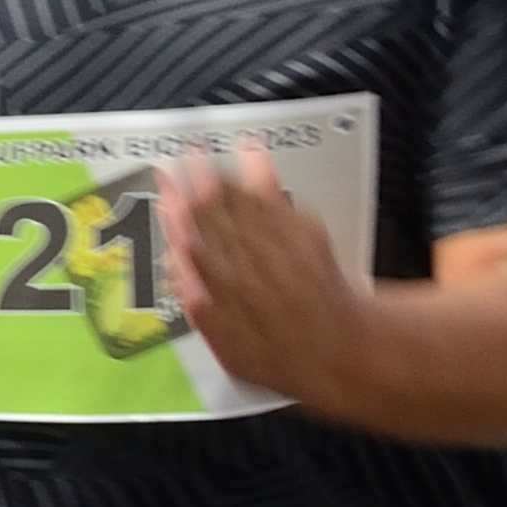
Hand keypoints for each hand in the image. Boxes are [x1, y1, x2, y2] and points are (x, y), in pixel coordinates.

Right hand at [150, 143, 367, 405]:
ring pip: (244, 208)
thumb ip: (201, 309)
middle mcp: (250, 267)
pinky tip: (251, 152)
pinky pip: (281, 203)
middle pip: (216, 219)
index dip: (177, 215)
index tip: (163, 190)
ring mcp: (280, 250)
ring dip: (223, 177)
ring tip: (203, 150)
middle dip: (197, 185)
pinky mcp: (308, 239)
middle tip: (180, 155)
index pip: (192, 246)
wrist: (342, 353)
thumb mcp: (230, 351)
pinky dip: (265, 177)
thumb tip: (176, 263)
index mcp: (225, 295)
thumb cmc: (279, 356)